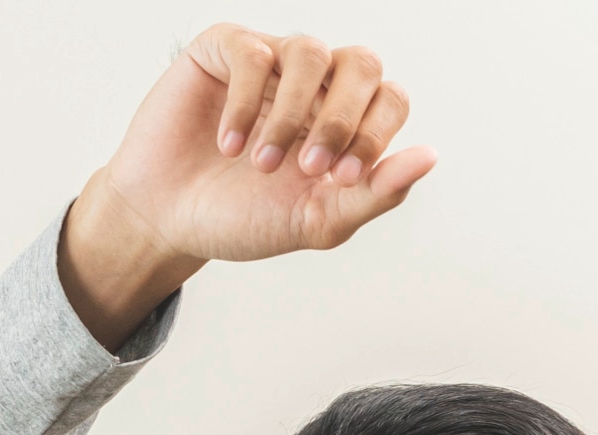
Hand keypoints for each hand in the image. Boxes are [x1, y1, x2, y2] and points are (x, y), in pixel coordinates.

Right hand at [60, 25, 437, 345]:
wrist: (167, 221)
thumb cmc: (241, 219)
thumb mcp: (317, 220)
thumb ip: (376, 192)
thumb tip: (430, 157)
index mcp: (345, 123)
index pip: (390, 99)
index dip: (376, 134)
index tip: (341, 180)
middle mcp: (315, 87)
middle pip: (364, 63)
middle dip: (344, 118)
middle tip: (311, 167)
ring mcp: (272, 64)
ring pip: (312, 52)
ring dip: (290, 116)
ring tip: (262, 163)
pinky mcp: (225, 50)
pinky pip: (255, 53)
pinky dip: (246, 104)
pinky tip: (229, 144)